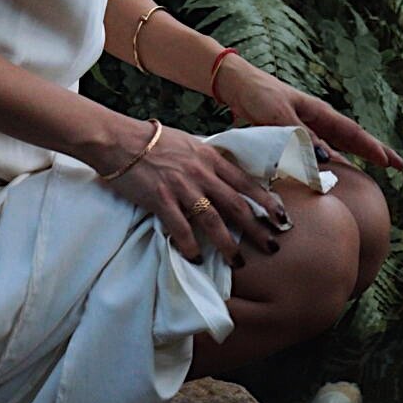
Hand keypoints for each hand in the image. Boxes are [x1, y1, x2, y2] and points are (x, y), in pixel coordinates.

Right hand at [102, 122, 290, 266]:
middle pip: (236, 205)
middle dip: (256, 228)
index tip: (282, 216)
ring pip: (213, 221)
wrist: (120, 140)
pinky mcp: (161, 200)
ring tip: (237, 262)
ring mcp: (182, 187)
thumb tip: (225, 175)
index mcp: (210, 158)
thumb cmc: (154, 141)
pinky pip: (180, 228)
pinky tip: (195, 257)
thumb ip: (208, 161)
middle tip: (272, 246)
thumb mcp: (190, 144)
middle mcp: (201, 173)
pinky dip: (190, 245)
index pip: (245, 182)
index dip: (266, 201)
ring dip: (227, 244)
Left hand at [214, 56, 402, 172]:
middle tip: (399, 166)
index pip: (352, 133)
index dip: (371, 148)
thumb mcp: (280, 115)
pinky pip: (316, 153)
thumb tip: (325, 158)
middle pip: (351, 140)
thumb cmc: (259, 94)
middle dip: (374, 152)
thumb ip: (300, 137)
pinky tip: (333, 173)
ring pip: (336, 147)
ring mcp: (306, 129)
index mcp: (318, 112)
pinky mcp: (291, 137)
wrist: (237, 85)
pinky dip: (328, 163)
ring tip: (374, 172)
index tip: (390, 162)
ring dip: (353, 160)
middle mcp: (316, 121)